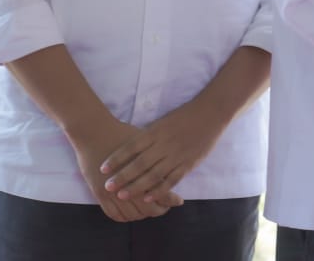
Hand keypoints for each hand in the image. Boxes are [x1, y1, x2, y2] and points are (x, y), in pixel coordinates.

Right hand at [69, 118, 182, 221]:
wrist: (94, 132)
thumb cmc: (123, 134)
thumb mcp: (146, 144)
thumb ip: (158, 160)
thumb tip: (173, 170)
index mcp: (144, 172)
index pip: (162, 194)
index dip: (171, 200)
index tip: (177, 201)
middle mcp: (128, 185)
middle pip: (147, 208)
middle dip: (158, 210)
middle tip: (164, 207)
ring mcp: (112, 192)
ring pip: (131, 214)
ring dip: (141, 215)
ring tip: (148, 210)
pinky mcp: (99, 194)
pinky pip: (113, 214)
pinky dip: (124, 217)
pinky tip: (131, 212)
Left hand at [101, 100, 225, 204]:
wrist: (210, 114)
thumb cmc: (183, 117)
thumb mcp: (162, 122)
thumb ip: (148, 137)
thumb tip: (129, 150)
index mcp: (156, 132)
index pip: (132, 147)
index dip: (116, 158)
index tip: (102, 169)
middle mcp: (164, 145)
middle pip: (140, 164)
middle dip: (122, 176)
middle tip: (108, 187)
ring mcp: (177, 155)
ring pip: (154, 175)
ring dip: (137, 187)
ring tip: (123, 195)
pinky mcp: (188, 164)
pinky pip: (172, 180)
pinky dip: (159, 190)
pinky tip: (148, 198)